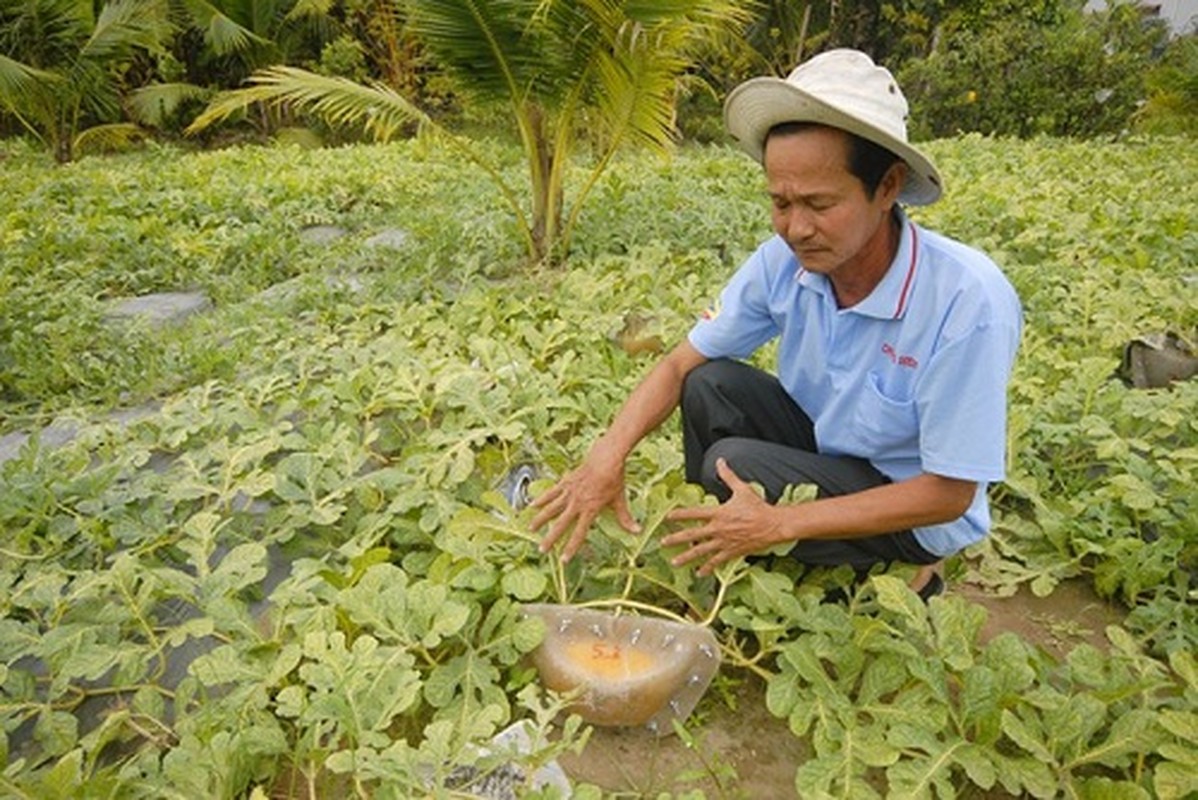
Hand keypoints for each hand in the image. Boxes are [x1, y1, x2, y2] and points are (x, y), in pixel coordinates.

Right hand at [531, 456, 639, 562]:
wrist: (606, 458)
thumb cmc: (614, 479)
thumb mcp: (619, 500)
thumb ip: (625, 518)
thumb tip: (637, 532)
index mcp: (590, 510)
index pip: (579, 533)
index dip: (571, 547)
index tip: (563, 560)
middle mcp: (577, 503)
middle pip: (560, 524)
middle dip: (551, 538)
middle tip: (541, 550)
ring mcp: (569, 492)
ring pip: (551, 508)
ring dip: (540, 519)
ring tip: (530, 529)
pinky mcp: (565, 482)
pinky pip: (551, 493)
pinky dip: (541, 499)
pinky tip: (532, 505)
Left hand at [662, 458, 790, 576]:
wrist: (773, 525)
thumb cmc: (758, 507)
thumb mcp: (742, 489)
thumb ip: (728, 476)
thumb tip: (720, 460)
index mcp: (719, 513)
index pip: (695, 513)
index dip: (680, 514)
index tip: (667, 517)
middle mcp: (719, 529)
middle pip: (693, 535)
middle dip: (676, 539)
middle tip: (662, 543)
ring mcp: (725, 542)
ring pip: (701, 551)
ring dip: (686, 557)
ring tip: (674, 562)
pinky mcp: (732, 552)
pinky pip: (717, 561)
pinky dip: (708, 568)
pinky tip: (699, 573)